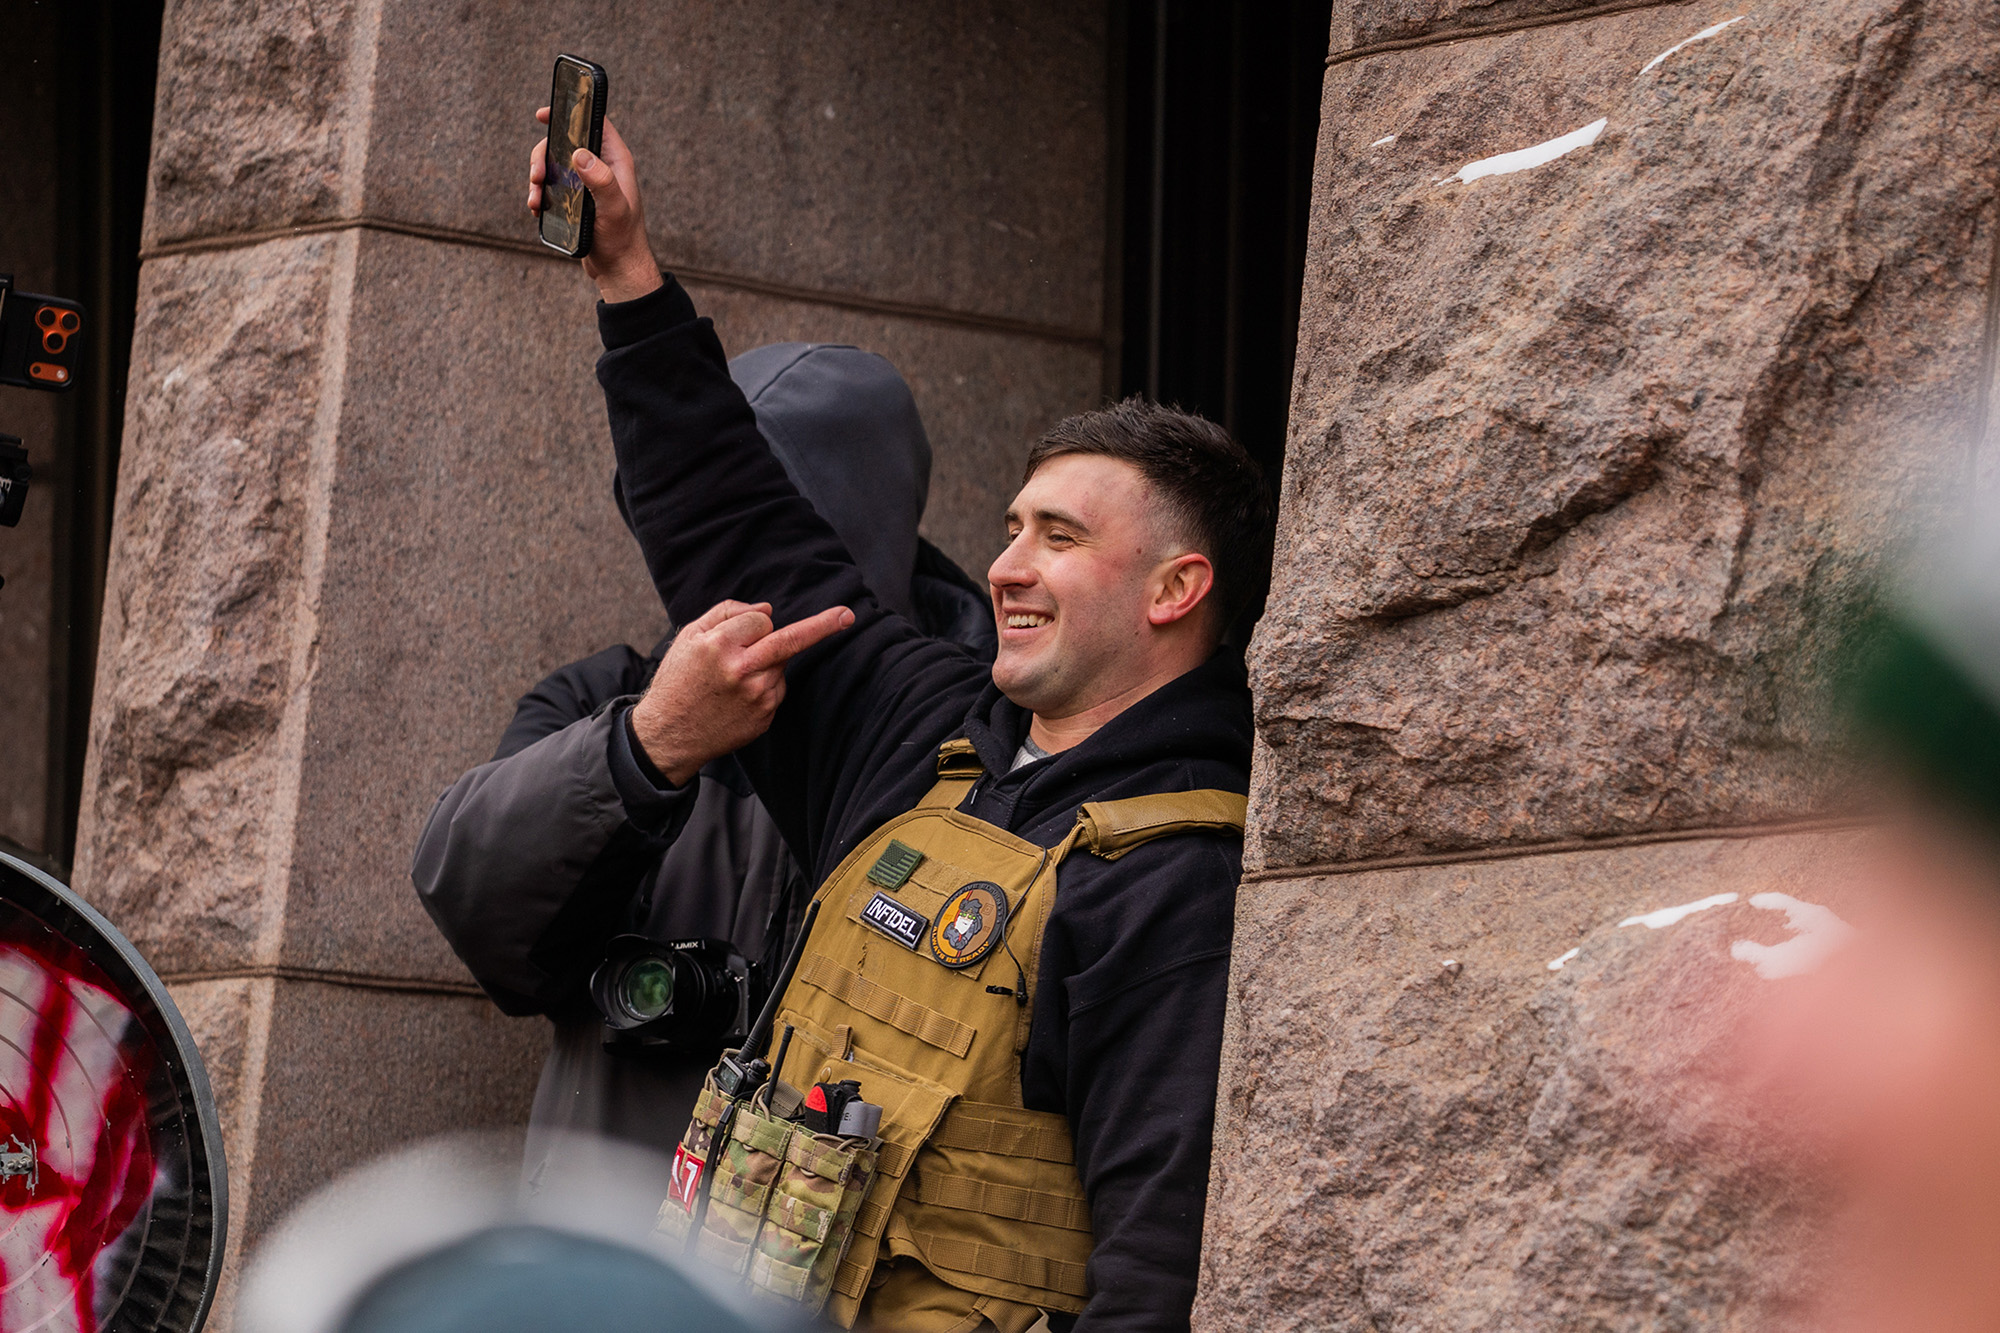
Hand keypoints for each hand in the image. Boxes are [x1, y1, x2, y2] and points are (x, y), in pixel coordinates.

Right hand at [527, 108, 662, 303]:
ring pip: (553, 164)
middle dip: (544, 155)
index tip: (544, 115)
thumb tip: (580, 154)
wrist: (618, 268)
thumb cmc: (622, 239)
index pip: (593, 122)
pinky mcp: (574, 199)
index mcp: (615, 160)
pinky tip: (536, 208)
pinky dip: (539, 194)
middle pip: (564, 142)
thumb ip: (601, 180)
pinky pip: (551, 186)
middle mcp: (601, 167)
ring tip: (534, 199)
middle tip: (537, 175)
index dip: (570, 112)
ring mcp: (586, 183)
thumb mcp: (613, 208)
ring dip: (538, 177)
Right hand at [630, 600, 855, 786]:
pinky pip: (777, 688)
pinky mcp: (765, 716)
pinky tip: (737, 698)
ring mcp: (757, 696)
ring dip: (766, 663)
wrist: (669, 735)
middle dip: (824, 625)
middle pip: (790, 640)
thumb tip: (768, 610)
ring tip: (732, 681)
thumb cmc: (678, 680)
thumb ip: (727, 613)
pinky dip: (764, 686)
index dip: (753, 624)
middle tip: (849, 615)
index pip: (761, 621)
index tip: (759, 624)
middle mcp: (742, 670)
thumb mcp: (688, 637)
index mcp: (719, 645)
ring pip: (781, 664)